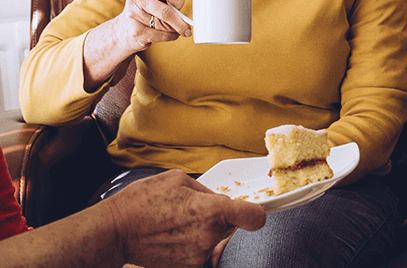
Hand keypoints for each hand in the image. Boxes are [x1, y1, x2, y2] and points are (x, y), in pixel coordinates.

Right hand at [83, 0, 193, 90]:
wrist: (123, 31)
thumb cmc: (146, 10)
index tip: (180, 5)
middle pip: (167, 11)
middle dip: (180, 21)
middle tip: (187, 26)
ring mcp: (134, 16)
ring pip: (165, 25)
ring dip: (175, 29)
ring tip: (175, 29)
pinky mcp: (136, 32)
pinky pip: (161, 36)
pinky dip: (170, 36)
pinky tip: (169, 34)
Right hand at [107, 169, 265, 267]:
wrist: (116, 231)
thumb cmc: (144, 200)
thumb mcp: (178, 179)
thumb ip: (204, 190)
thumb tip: (216, 199)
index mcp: (210, 209)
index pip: (252, 216)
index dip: (257, 213)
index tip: (256, 210)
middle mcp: (208, 235)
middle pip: (230, 225)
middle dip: (220, 216)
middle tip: (194, 209)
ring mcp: (197, 254)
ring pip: (214, 238)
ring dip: (204, 229)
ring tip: (178, 220)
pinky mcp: (186, 267)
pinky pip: (199, 250)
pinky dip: (191, 242)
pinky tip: (173, 233)